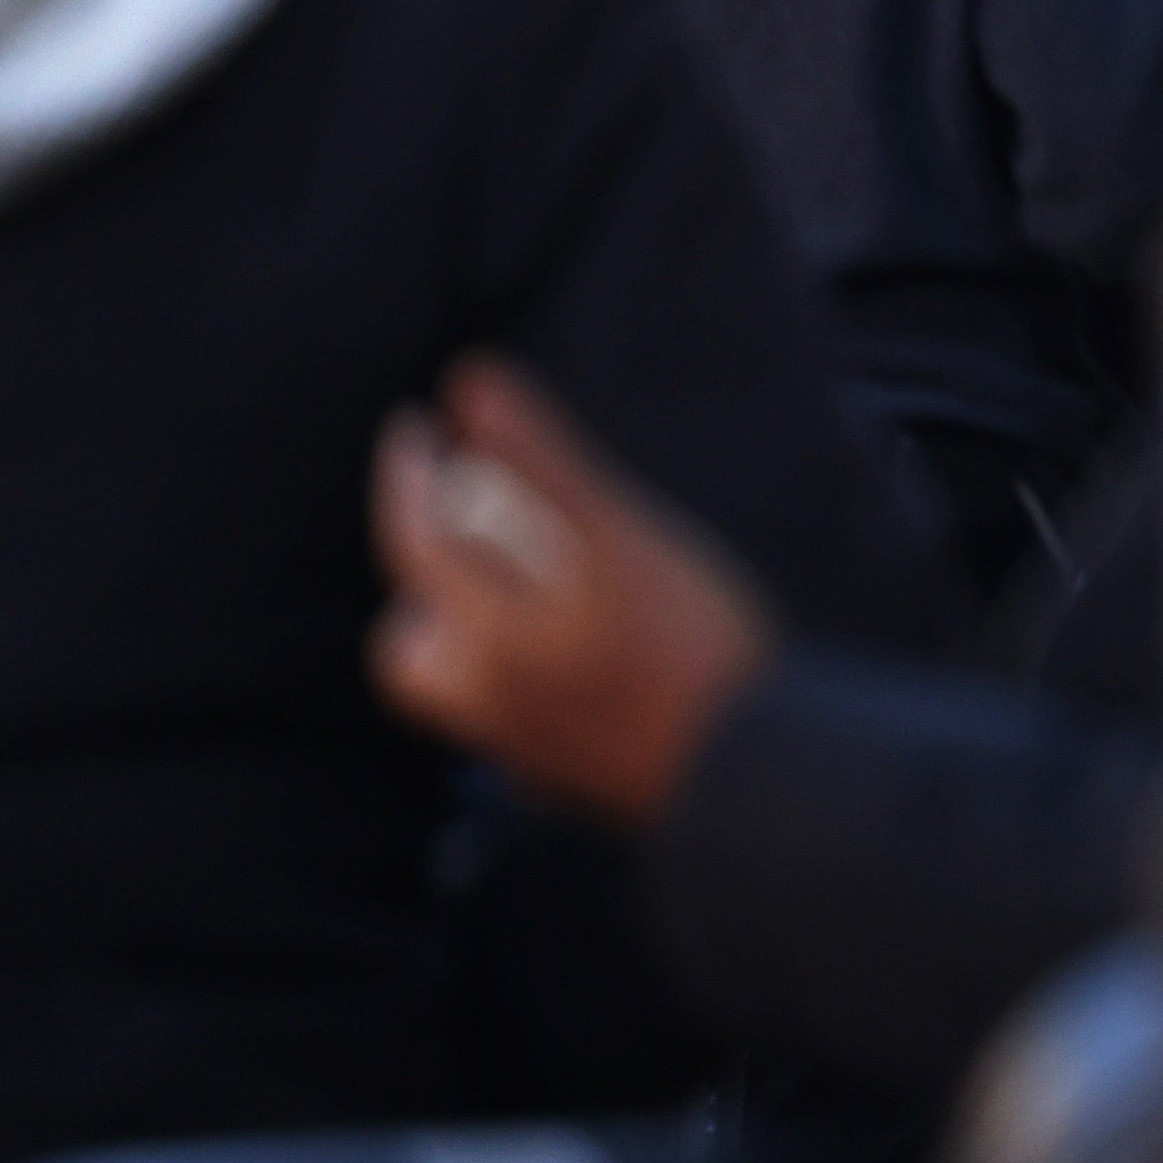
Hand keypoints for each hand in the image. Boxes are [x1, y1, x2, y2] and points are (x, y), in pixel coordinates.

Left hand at [368, 357, 775, 825]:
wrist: (755, 778)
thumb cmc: (691, 647)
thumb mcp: (618, 534)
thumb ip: (540, 458)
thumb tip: (468, 382)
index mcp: (482, 632)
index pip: (412, 538)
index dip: (407, 476)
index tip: (414, 430)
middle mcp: (484, 696)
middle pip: (411, 639)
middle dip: (422, 579)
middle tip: (461, 527)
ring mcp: (522, 747)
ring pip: (456, 687)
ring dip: (467, 632)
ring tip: (518, 595)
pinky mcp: (563, 780)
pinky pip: (508, 724)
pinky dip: (517, 677)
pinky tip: (573, 657)